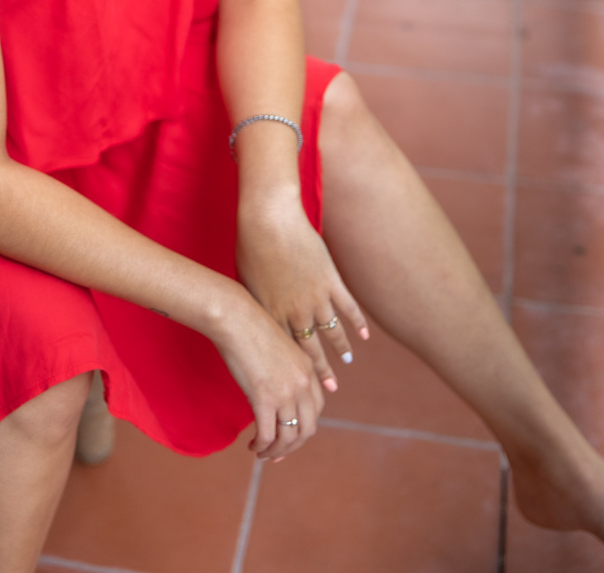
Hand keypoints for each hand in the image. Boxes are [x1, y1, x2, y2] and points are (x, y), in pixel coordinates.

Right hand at [210, 285, 324, 460]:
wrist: (235, 317)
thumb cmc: (250, 327)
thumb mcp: (279, 349)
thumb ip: (285, 370)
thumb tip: (276, 389)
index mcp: (308, 369)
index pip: (316, 410)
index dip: (304, 428)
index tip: (289, 437)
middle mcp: (303, 383)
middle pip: (307, 429)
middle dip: (293, 447)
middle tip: (277, 454)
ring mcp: (286, 392)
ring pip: (289, 437)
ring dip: (276, 451)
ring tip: (262, 453)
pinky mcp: (264, 398)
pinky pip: (268, 434)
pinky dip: (262, 446)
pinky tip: (252, 446)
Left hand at [237, 198, 368, 394]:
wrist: (270, 219)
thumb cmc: (251, 244)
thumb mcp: (246, 278)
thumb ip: (256, 300)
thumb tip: (256, 314)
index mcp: (271, 312)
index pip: (286, 349)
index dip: (297, 368)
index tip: (305, 385)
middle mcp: (294, 311)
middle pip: (311, 348)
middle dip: (322, 371)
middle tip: (331, 389)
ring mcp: (315, 297)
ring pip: (332, 332)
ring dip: (341, 349)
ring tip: (347, 361)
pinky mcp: (330, 280)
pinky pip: (348, 308)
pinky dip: (356, 324)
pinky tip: (363, 337)